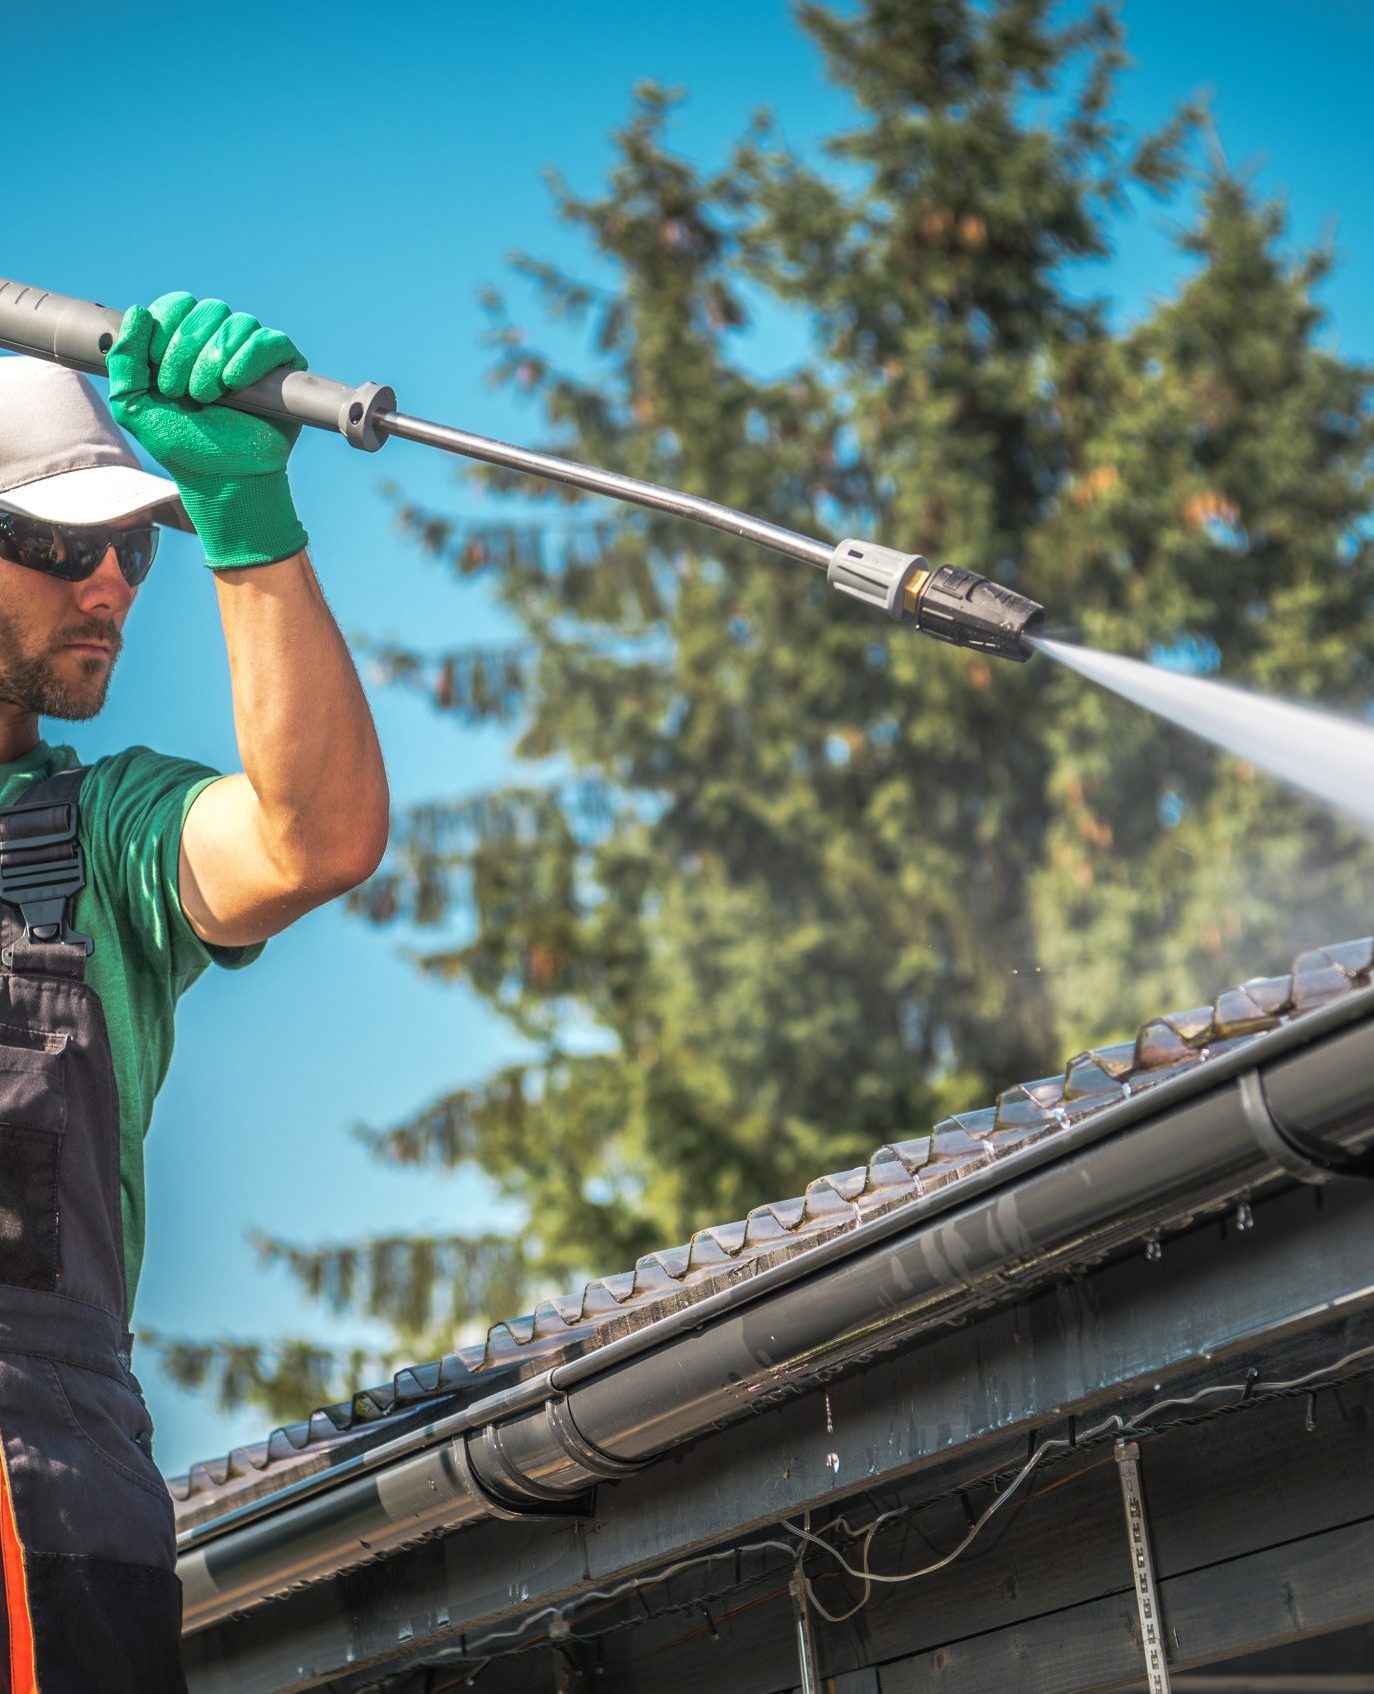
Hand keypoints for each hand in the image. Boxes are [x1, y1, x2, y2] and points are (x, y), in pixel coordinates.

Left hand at [106, 293, 308, 568]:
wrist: (223, 479)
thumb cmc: (182, 445)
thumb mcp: (133, 405)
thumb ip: (123, 360)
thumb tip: (138, 311)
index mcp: (186, 341)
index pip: (178, 305)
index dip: (166, 330)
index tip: (160, 376)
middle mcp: (221, 340)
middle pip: (207, 310)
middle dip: (187, 351)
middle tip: (184, 394)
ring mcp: (254, 352)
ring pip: (238, 323)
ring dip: (215, 360)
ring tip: (209, 398)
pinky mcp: (285, 368)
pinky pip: (270, 341)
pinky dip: (249, 358)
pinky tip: (234, 384)